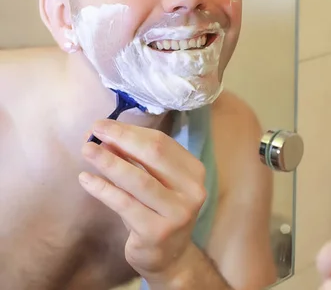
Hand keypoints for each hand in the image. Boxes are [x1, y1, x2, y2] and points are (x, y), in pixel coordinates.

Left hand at [79, 119, 205, 282]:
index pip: (162, 143)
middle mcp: (192, 190)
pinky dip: (103, 189)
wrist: (169, 255)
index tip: (103, 125)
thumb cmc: (159, 211)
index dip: (130, 131)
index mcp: (194, 171)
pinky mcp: (157, 231)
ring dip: (110, 162)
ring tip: (87, 150)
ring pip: (139, 179)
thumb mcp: (157, 183)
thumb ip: (139, 160)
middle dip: (121, 139)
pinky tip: (86, 179)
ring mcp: (177, 212)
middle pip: (154, 155)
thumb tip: (106, 136)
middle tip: (93, 132)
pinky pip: (125, 204)